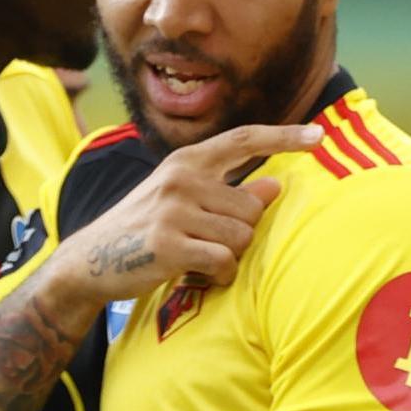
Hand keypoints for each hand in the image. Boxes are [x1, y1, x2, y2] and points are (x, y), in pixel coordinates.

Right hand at [48, 121, 320, 305]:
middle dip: (242, 233)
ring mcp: (174, 210)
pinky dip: (220, 276)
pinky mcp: (169, 244)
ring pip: (242, 237)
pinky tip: (200, 276)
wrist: (91, 260)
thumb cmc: (144, 230)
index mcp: (187, 161)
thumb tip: (275, 186)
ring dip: (231, 257)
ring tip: (202, 259)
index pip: (244, 140)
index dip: (284, 137)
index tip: (319, 134)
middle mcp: (181, 178)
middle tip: (209, 243)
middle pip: (252, 208)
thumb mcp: (183, 201)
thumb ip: (226, 191)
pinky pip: (223, 262)